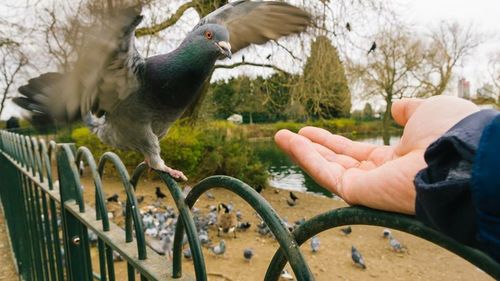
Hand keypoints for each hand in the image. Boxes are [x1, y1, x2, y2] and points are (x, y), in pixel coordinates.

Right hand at [274, 96, 478, 213]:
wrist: (459, 155)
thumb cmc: (448, 132)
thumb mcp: (428, 111)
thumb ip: (409, 110)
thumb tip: (395, 108)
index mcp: (396, 159)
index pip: (356, 153)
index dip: (333, 142)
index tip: (312, 131)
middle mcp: (379, 176)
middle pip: (336, 162)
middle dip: (312, 148)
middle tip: (289, 135)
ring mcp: (367, 186)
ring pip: (326, 169)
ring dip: (301, 152)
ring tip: (280, 136)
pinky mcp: (358, 193)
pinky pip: (326, 174)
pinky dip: (305, 157)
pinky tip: (289, 141)